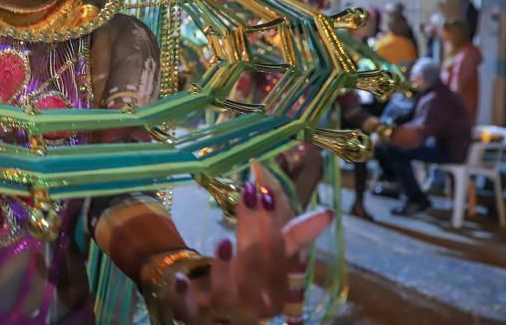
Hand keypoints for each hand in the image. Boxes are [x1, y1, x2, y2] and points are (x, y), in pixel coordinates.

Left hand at [165, 168, 333, 323]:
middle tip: (249, 193)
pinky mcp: (193, 313)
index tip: (279, 198)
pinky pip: (188, 306)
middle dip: (253, 233)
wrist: (216, 314)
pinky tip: (181, 279)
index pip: (280, 258)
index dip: (281, 228)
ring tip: (224, 242)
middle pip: (255, 269)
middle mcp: (253, 305)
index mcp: (275, 291)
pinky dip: (185, 292)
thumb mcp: (268, 260)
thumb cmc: (247, 283)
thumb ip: (291, 237)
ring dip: (225, 268)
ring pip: (227, 292)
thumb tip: (323, 212)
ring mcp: (223, 311)